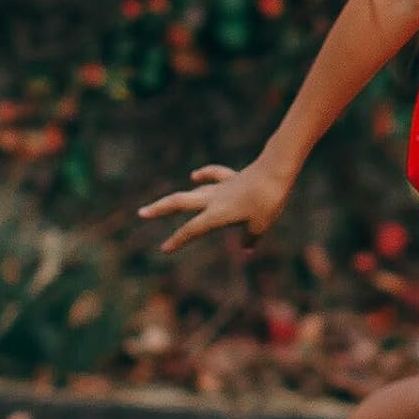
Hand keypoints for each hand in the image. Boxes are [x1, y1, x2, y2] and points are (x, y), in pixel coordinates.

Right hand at [138, 159, 294, 254]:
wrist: (276, 170)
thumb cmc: (268, 200)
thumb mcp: (261, 225)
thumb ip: (250, 238)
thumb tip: (246, 248)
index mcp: (216, 214)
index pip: (191, 230)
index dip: (177, 240)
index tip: (164, 249)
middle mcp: (214, 199)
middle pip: (179, 202)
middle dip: (159, 209)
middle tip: (142, 213)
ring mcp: (222, 187)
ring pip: (194, 192)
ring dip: (178, 197)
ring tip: (162, 204)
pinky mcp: (233, 178)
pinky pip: (215, 176)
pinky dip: (204, 176)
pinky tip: (196, 176)